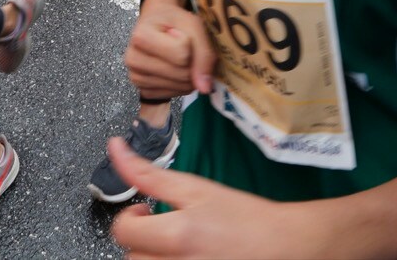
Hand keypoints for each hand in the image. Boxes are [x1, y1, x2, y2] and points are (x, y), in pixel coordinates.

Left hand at [108, 141, 295, 259]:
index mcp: (178, 236)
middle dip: (143, 240)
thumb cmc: (244, 217)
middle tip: (168, 228)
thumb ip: (149, 173)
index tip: (147, 212)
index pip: (122, 232)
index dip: (131, 218)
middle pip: (132, 257)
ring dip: (154, 256)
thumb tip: (116, 148)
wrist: (280, 244)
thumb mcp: (195, 187)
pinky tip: (189, 256)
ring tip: (179, 246)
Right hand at [125, 2, 215, 100]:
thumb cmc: (173, 20)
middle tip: (184, 47)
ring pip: (180, 87)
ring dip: (189, 76)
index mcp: (141, 36)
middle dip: (193, 63)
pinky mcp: (144, 91)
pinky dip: (181, 85)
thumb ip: (204, 54)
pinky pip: (175, 95)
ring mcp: (137, 78)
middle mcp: (133, 59)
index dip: (190, 44)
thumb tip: (204, 88)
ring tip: (179, 57)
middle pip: (182, 74)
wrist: (157, 22)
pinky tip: (174, 69)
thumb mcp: (193, 25)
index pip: (182, 54)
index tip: (179, 33)